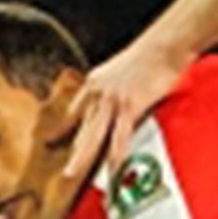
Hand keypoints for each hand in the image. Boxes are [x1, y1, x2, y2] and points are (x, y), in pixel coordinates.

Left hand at [64, 37, 190, 180]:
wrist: (163, 44)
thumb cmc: (151, 53)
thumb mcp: (123, 68)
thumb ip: (117, 87)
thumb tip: (123, 98)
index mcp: (95, 82)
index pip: (75, 110)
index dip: (64, 128)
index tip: (53, 140)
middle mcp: (98, 92)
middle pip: (81, 128)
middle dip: (71, 151)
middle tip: (62, 170)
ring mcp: (112, 100)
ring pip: (92, 135)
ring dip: (81, 157)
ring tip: (72, 174)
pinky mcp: (129, 106)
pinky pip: (119, 136)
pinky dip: (115, 155)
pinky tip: (111, 168)